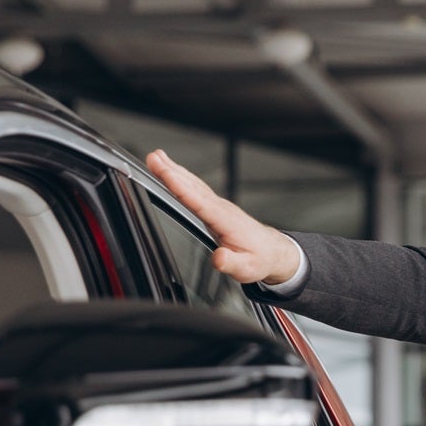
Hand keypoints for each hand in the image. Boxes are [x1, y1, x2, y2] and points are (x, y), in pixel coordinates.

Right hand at [145, 149, 300, 283]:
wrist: (272, 251)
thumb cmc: (259, 259)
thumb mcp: (246, 268)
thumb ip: (231, 263)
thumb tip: (218, 258)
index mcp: (225, 222)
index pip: (199, 202)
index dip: (181, 187)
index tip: (166, 174)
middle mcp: (221, 209)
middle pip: (192, 187)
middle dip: (172, 172)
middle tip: (153, 157)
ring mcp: (218, 205)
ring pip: (193, 184)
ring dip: (174, 170)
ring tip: (156, 157)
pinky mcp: (215, 206)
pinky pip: (196, 188)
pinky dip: (182, 177)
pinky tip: (172, 171)